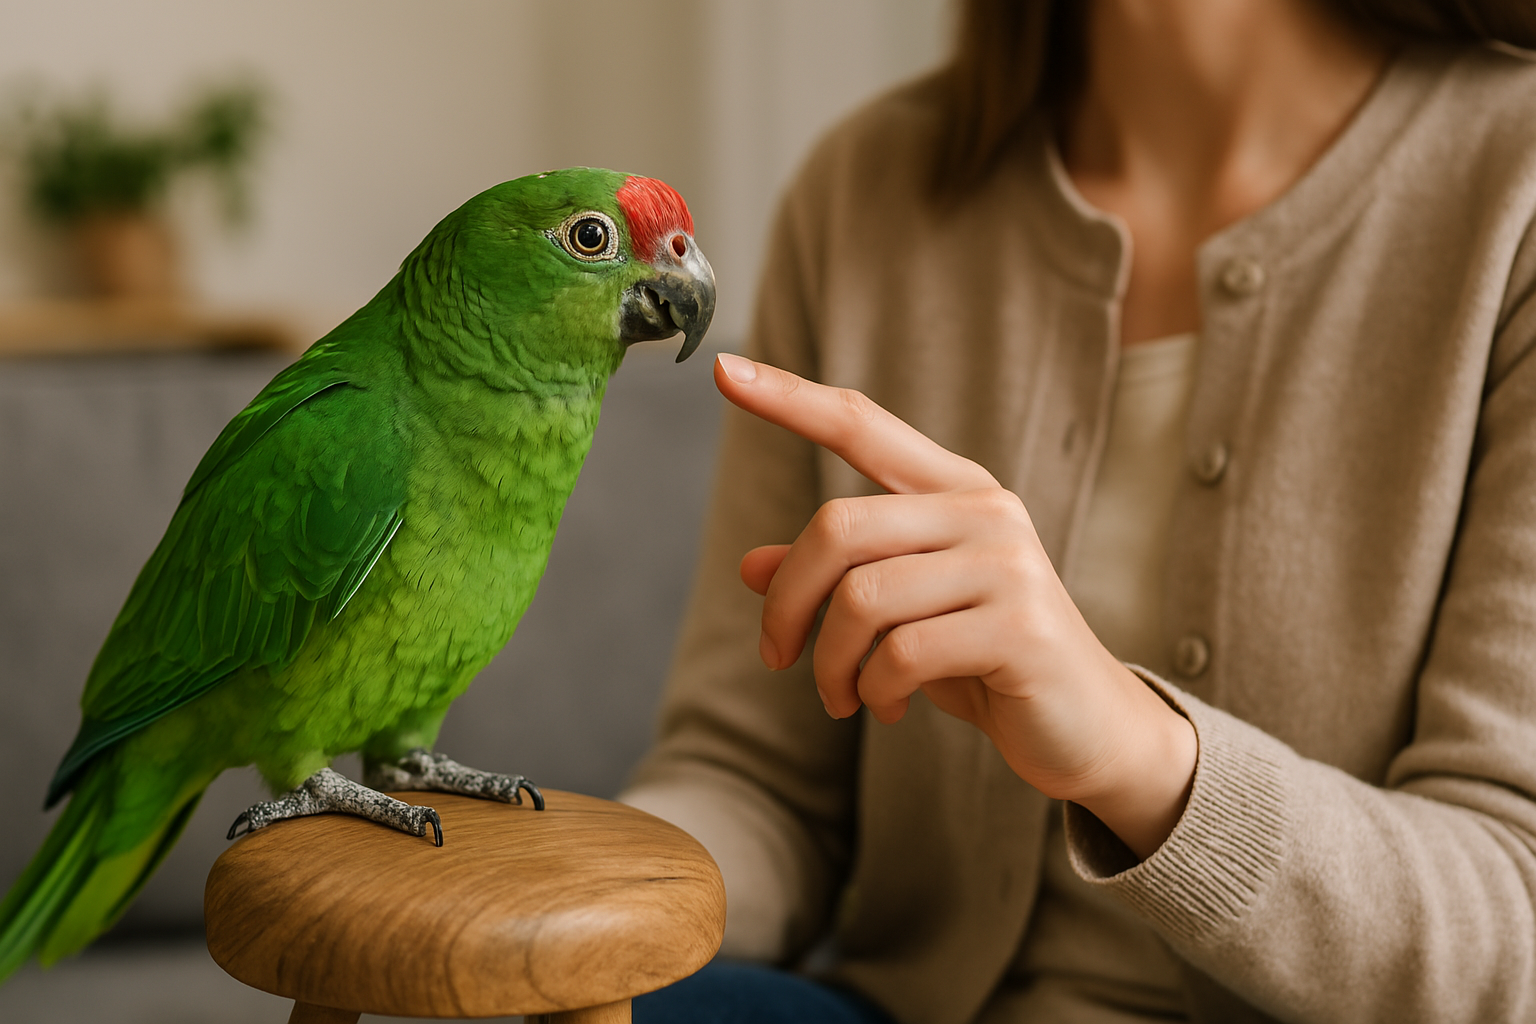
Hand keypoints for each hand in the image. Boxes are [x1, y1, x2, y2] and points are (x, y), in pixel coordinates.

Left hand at [715, 352, 1195, 859]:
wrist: (1087, 728)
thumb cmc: (987, 660)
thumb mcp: (904, 613)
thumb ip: (838, 581)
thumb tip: (750, 566)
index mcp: (954, 490)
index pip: (862, 425)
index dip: (791, 398)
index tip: (723, 369)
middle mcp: (984, 510)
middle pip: (837, 527)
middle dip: (788, 604)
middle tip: (778, 659)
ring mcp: (1007, 565)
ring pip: (862, 596)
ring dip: (831, 663)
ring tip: (843, 697)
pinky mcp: (1019, 626)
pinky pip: (901, 652)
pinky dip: (874, 690)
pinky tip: (887, 706)